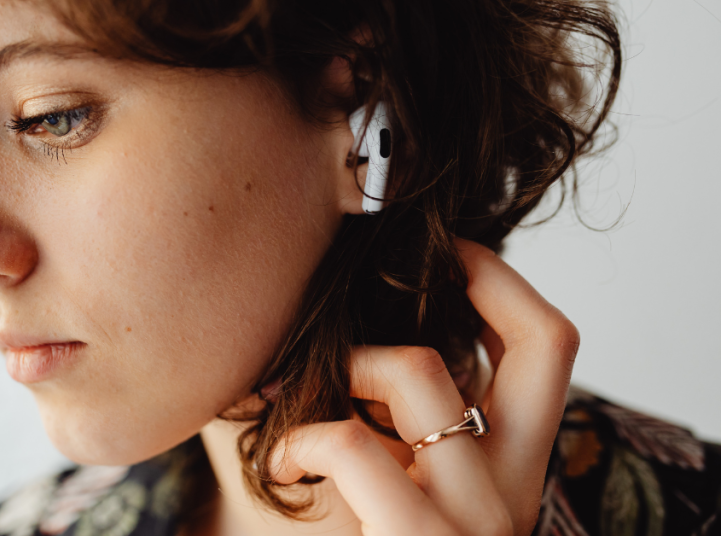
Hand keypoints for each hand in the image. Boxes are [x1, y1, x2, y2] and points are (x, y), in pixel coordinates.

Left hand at [267, 239, 580, 535]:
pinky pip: (354, 445)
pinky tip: (284, 453)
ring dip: (348, 362)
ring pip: (422, 376)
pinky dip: (305, 431)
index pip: (548, 347)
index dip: (502, 280)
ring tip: (303, 398)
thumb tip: (356, 308)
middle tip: (416, 263)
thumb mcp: (390, 473)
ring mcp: (475, 520)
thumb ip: (394, 411)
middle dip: (485, 276)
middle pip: (546, 342)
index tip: (447, 249)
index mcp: (511, 465)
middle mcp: (514, 489)